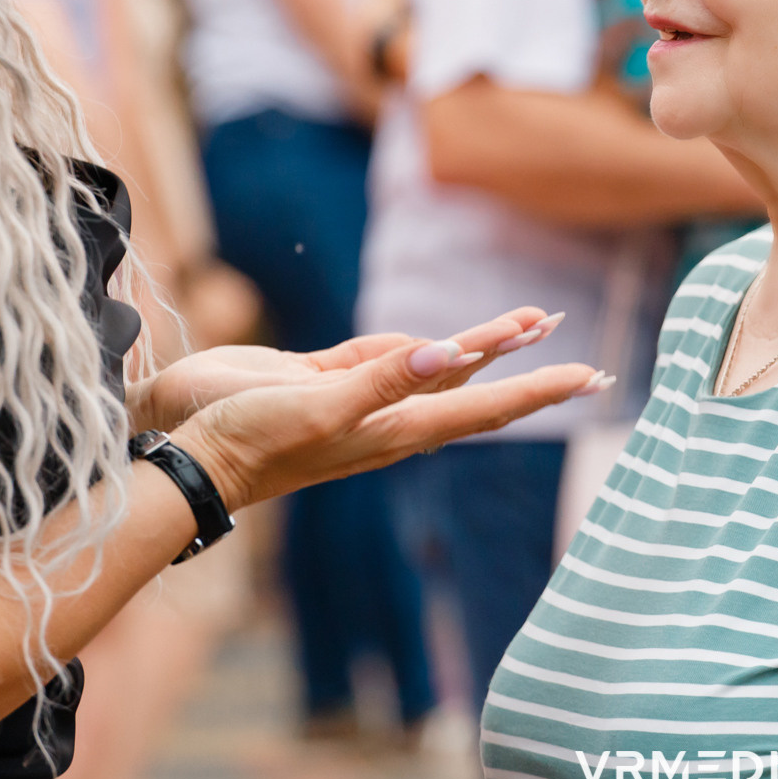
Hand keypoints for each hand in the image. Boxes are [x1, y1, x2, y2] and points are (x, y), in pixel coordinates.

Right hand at [169, 335, 607, 510]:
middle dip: (533, 375)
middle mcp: (388, 419)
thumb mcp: (318, 406)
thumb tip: (448, 353)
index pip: (487, 407)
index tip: (591, 377)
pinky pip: (391, 361)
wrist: (186, 452)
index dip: (540, 390)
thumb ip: (382, 378)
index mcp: (396, 427)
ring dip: (488, 350)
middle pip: (479, 392)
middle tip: (587, 365)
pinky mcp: (326, 384)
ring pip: (440, 371)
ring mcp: (359, 403)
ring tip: (530, 326)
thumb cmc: (249, 436)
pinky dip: (425, 348)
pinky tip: (443, 345)